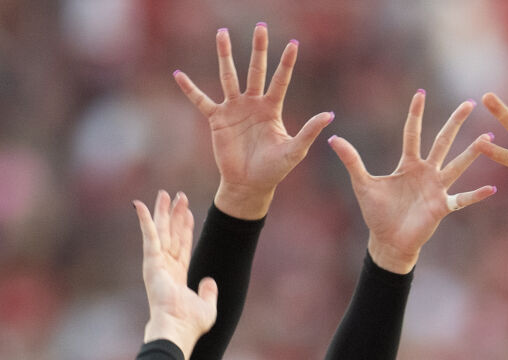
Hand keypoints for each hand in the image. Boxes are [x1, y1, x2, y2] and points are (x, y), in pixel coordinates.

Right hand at [136, 190, 219, 353]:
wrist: (177, 330)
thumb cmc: (190, 325)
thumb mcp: (207, 307)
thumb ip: (209, 292)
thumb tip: (209, 281)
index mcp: (178, 275)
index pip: (183, 245)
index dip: (185, 227)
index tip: (188, 211)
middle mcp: (166, 267)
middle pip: (171, 234)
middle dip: (175, 214)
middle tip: (177, 195)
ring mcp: (157, 264)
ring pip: (161, 231)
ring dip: (162, 212)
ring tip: (164, 194)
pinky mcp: (151, 263)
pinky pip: (148, 236)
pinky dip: (144, 220)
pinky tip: (140, 204)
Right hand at [174, 24, 331, 219]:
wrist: (249, 185)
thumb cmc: (274, 170)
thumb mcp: (294, 150)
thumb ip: (309, 131)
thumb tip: (329, 115)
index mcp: (272, 109)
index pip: (280, 80)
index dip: (286, 63)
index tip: (293, 43)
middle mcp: (253, 103)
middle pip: (255, 70)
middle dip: (258, 49)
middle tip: (260, 27)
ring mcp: (234, 109)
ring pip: (229, 76)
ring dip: (225, 55)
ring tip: (222, 33)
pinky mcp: (217, 119)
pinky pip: (201, 101)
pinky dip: (190, 89)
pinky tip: (179, 75)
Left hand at [328, 91, 496, 273]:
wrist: (388, 242)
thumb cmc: (377, 214)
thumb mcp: (362, 184)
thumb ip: (352, 160)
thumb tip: (333, 138)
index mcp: (408, 164)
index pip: (413, 133)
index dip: (416, 113)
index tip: (421, 92)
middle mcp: (426, 172)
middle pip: (442, 141)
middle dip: (455, 123)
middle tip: (469, 103)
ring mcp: (437, 188)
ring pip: (457, 165)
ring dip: (472, 153)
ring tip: (487, 137)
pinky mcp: (442, 207)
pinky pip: (462, 199)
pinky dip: (476, 195)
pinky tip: (492, 189)